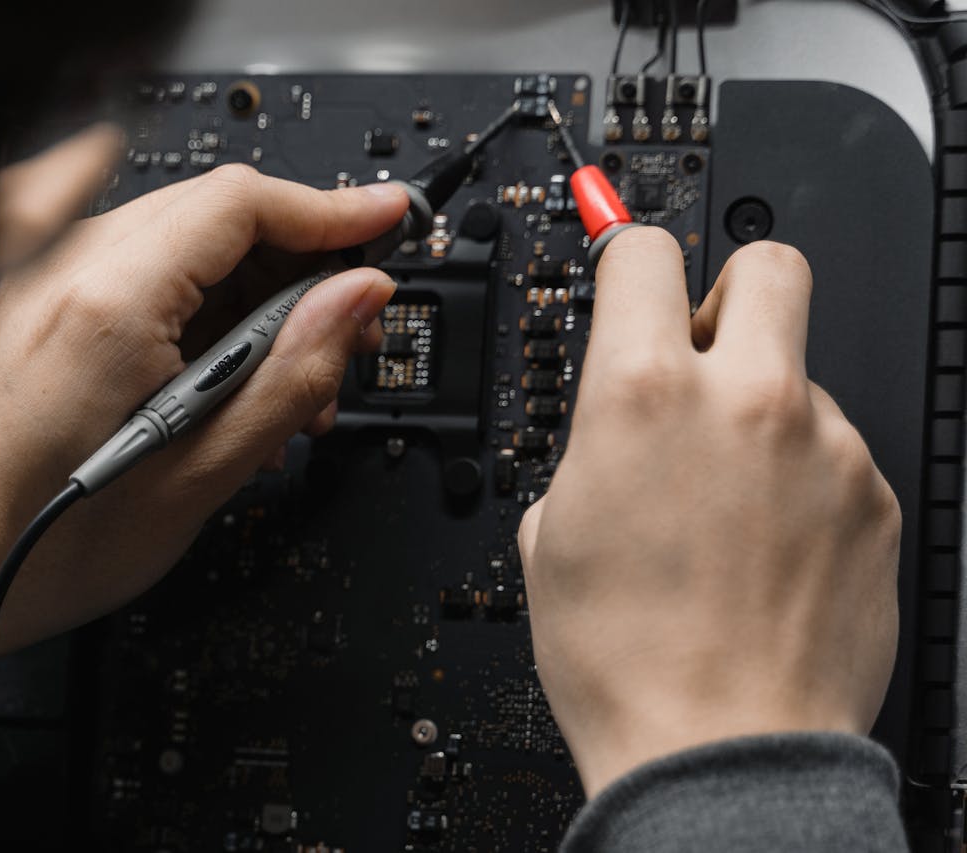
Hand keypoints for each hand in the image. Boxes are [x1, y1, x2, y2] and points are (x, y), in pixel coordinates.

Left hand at [0, 151, 408, 669]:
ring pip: (181, 243)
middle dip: (298, 263)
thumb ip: (291, 377)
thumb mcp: (202, 478)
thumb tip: (355, 303)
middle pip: (216, 214)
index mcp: (108, 304)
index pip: (242, 204)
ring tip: (286, 382)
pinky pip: (137, 271)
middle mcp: (63, 270)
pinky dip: (195, 306)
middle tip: (347, 328)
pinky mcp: (32, 303)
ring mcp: (39, 281)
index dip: (330, 209)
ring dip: (249, 294)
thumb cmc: (45, 546)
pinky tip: (222, 373)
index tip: (382, 222)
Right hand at [517, 228, 900, 796]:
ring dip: (763, 409)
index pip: (644, 254)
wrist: (720, 753)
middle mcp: (743, 401)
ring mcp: (824, 448)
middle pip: (769, 264)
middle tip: (704, 342)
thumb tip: (618, 424)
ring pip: (802, 373)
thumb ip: (589, 448)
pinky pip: (836, 452)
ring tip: (725, 502)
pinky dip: (801, 478)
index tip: (629, 266)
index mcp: (640, 396)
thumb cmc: (625, 661)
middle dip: (731, 286)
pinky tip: (766, 544)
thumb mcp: (552, 534)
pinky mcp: (875, 501)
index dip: (627, 253)